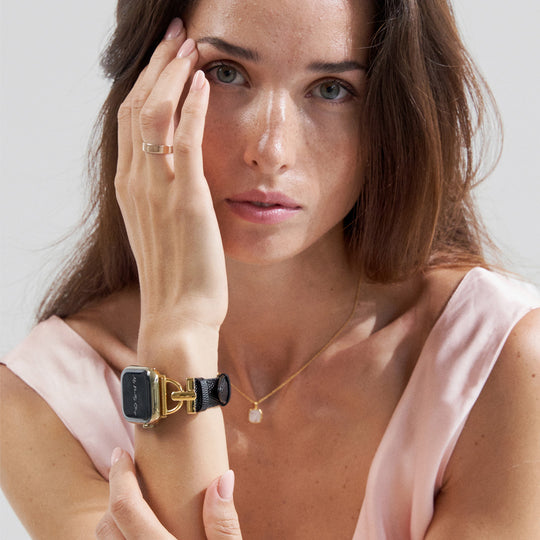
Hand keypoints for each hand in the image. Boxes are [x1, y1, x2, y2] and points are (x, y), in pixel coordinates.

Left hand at [95, 448, 241, 538]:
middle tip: (127, 471)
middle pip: (106, 525)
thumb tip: (224, 478)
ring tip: (131, 497)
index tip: (121, 453)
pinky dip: (118, 533)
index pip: (124, 508)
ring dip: (113, 516)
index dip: (118, 476)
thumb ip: (224, 523)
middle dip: (113, 493)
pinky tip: (136, 526)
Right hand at [114, 18, 227, 362]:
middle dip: (158, 67)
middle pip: (138, 107)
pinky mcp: (186, 200)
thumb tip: (177, 174)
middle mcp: (136, 183)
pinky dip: (192, 107)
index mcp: (130, 189)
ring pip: (155, 115)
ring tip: (192, 48)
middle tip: (178, 38)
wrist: (178, 316)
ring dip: (173, 75)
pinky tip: (203, 83)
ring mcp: (158, 191)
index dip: (147, 85)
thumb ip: (162, 198)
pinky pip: (184, 140)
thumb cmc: (176, 278)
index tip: (166, 61)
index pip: (131, 122)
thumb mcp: (161, 231)